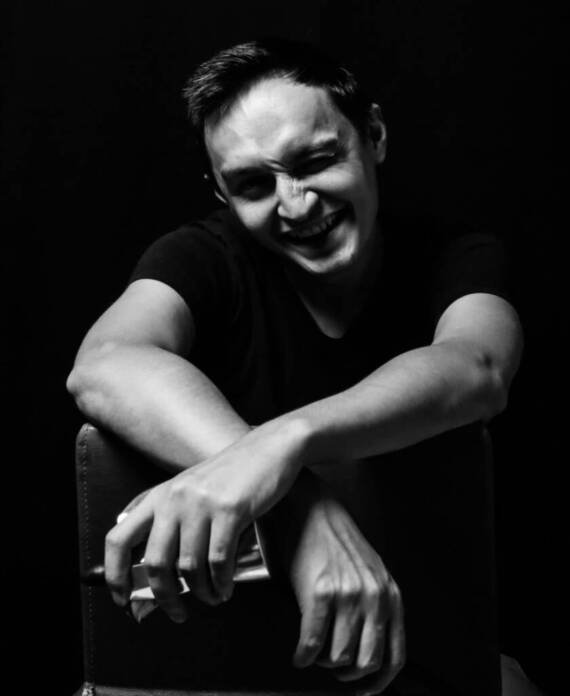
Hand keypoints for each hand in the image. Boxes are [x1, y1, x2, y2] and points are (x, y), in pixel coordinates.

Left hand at [104, 420, 306, 620]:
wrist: (271, 447)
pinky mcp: (230, 510)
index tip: (124, 599)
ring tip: (212, 597)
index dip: (114, 575)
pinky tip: (226, 587)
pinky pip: (219, 561)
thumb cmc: (233, 474)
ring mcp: (202, 504)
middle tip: (177, 612)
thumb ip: (170, 521)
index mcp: (160, 495)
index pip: (119, 538)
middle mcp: (175, 498)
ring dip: (201, 592)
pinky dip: (221, 583)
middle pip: (155, 562)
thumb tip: (155, 572)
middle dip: (164, 597)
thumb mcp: (192, 489)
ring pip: (189, 567)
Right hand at [263, 474, 404, 693]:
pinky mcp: (320, 593)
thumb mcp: (368, 572)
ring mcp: (349, 595)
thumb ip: (374, 606)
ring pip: (338, 658)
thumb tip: (364, 651)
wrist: (311, 508)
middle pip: (366, 662)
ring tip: (313, 654)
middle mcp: (374, 596)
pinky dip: (303, 656)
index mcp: (390, 594)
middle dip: (346, 675)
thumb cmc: (334, 540)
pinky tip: (299, 653)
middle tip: (330, 667)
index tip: (363, 690)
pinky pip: (312, 644)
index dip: (378, 683)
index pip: (395, 657)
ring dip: (322, 663)